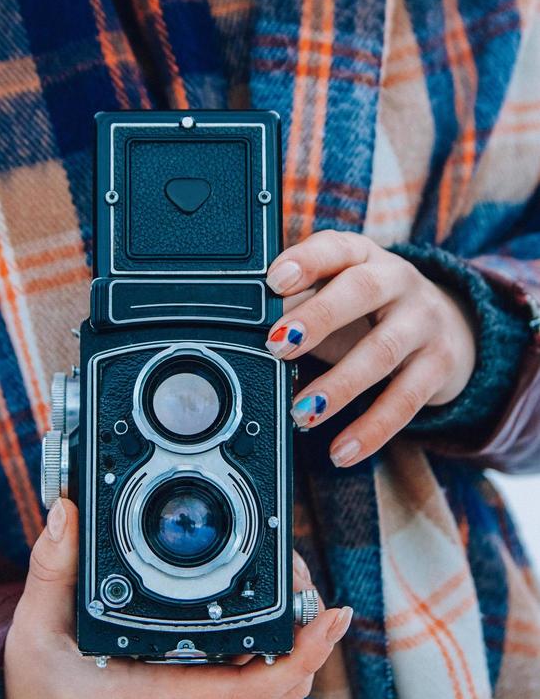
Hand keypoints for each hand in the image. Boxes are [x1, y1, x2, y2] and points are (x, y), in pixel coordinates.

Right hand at [4, 499, 352, 698]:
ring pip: (270, 668)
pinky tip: (268, 591)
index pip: (259, 686)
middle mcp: (192, 695)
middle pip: (281, 673)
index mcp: (165, 694)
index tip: (333, 615)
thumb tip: (67, 511)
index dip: (305, 651)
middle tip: (299, 563)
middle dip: (306, 621)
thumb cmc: (38, 679)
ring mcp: (195, 687)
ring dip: (292, 623)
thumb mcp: (38, 622)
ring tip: (290, 567)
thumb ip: (53, 565)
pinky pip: (247, 660)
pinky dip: (270, 629)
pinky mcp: (189, 674)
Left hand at [265, 231, 476, 466]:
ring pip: (383, 352)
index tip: (273, 280)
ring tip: (303, 413)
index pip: (336, 247)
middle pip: (361, 290)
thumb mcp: (339, 293)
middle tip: (278, 346)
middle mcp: (399, 280)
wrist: (452, 326)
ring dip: (340, 386)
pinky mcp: (440, 365)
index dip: (306, 260)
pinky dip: (372, 429)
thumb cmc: (372, 310)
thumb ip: (297, 302)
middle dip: (318, 318)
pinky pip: (406, 400)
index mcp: (365, 256)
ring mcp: (424, 322)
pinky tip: (343, 450)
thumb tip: (245, 327)